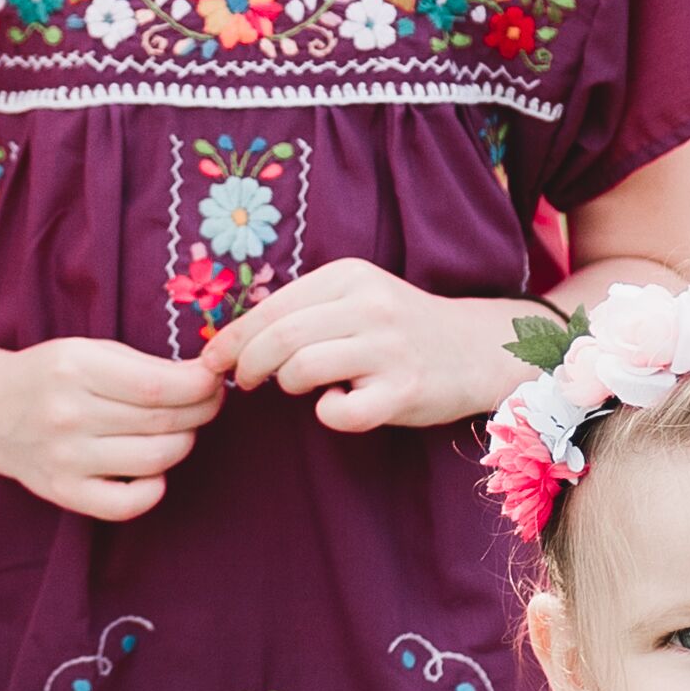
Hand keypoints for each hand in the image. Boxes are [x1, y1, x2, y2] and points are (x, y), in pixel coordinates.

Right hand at [0, 334, 223, 522]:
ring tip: (182, 430)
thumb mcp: (88, 351)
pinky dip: (153, 489)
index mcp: (75, 368)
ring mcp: (65, 458)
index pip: (157, 386)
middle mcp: (68, 415)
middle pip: (161, 422)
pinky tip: (153, 471)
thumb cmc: (49, 376)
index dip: (200, 386)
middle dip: (201, 412)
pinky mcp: (63, 492)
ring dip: (183, 444)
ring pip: (154, 460)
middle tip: (209, 403)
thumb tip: (205, 379)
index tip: (215, 380)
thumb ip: (143, 365)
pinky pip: (126, 505)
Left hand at [206, 262, 526, 434]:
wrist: (476, 349)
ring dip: (288, 385)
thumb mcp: (356, 298)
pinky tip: (339, 405)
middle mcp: (370, 305)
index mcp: (349, 276)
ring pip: (302, 369)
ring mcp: (389, 348)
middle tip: (244, 381)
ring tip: (302, 387)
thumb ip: (304, 310)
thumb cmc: (400, 327)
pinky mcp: (404, 391)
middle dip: (248, 365)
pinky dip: (328, 414)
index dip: (233, 338)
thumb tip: (233, 339)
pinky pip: (341, 412)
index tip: (213, 360)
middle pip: (279, 338)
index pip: (271, 307)